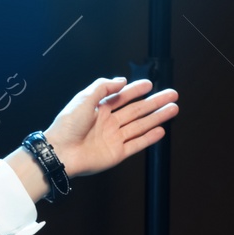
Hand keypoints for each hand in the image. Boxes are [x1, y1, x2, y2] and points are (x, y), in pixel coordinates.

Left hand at [44, 77, 177, 177]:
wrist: (60, 152)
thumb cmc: (67, 126)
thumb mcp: (84, 99)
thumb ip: (103, 87)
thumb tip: (121, 80)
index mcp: (99, 109)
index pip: (122, 97)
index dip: (136, 90)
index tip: (149, 84)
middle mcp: (108, 123)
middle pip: (136, 110)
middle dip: (154, 102)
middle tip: (171, 95)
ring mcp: (114, 138)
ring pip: (140, 125)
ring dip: (157, 117)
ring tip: (173, 109)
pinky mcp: (116, 153)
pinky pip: (136, 144)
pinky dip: (149, 138)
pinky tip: (160, 130)